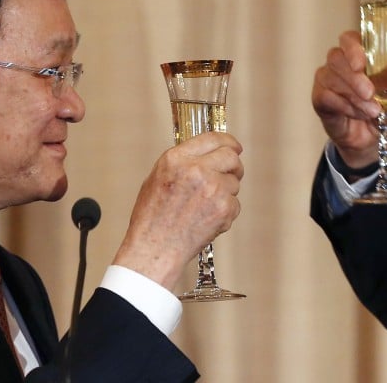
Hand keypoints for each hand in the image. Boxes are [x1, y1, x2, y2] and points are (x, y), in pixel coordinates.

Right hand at [112, 131, 243, 290]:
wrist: (155, 248)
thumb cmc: (152, 218)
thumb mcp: (156, 178)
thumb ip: (182, 162)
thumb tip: (206, 154)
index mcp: (176, 158)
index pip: (212, 138)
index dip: (227, 141)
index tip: (234, 146)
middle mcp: (196, 169)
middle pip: (231, 156)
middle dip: (234, 165)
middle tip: (232, 172)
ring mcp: (212, 188)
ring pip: (234, 182)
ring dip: (226, 192)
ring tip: (205, 207)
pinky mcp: (224, 208)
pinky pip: (235, 204)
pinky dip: (226, 212)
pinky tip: (207, 220)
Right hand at [311, 30, 386, 168]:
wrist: (376, 140)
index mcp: (361, 53)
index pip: (350, 38)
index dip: (353, 47)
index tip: (361, 63)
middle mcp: (340, 62)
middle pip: (336, 57)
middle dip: (354, 77)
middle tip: (370, 93)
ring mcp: (327, 79)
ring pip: (331, 78)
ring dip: (353, 96)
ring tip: (372, 111)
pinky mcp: (320, 98)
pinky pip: (325, 96)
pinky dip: (344, 107)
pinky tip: (358, 114)